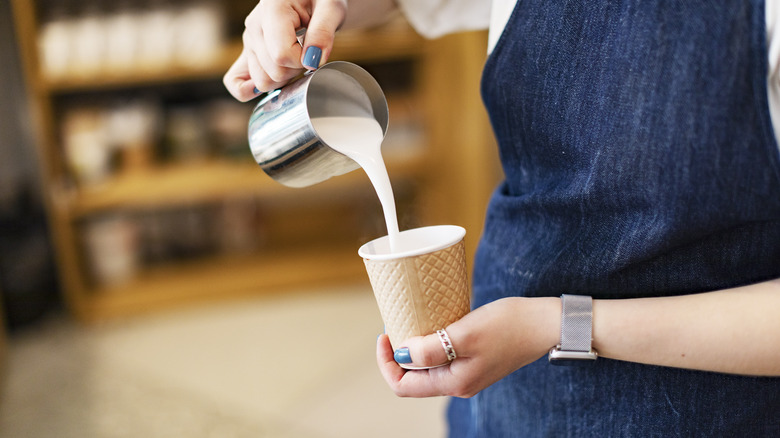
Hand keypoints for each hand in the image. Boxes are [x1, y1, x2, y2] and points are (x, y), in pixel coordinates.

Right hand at [223, 0, 346, 100]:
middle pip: (273, 72)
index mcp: (272, 11)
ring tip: (294, 58)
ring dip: (284, 78)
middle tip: (307, 52)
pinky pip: (234, 81)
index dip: (304, 61)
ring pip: (262, 81)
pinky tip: (268, 85)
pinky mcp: (247, 53)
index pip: (281, 55)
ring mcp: (248, 41)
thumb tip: (312, 60)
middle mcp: (254, 27)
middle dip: (296, 70)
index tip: (316, 50)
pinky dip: (249, 90)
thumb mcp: (332, 8)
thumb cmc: (321, 0)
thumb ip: (323, 32)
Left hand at [376, 297, 560, 397]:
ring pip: (428, 366)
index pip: (404, 386)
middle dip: (398, 354)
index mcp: (454, 383)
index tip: (385, 334)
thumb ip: (431, 348)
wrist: (546, 323)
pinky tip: (432, 322)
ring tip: (410, 321)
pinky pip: (442, 356)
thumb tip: (401, 356)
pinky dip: (431, 341)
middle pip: (413, 378)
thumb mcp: (465, 333)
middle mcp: (459, 383)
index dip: (387, 363)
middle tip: (395, 324)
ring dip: (414, 347)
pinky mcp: (475, 358)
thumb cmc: (509, 326)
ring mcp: (468, 372)